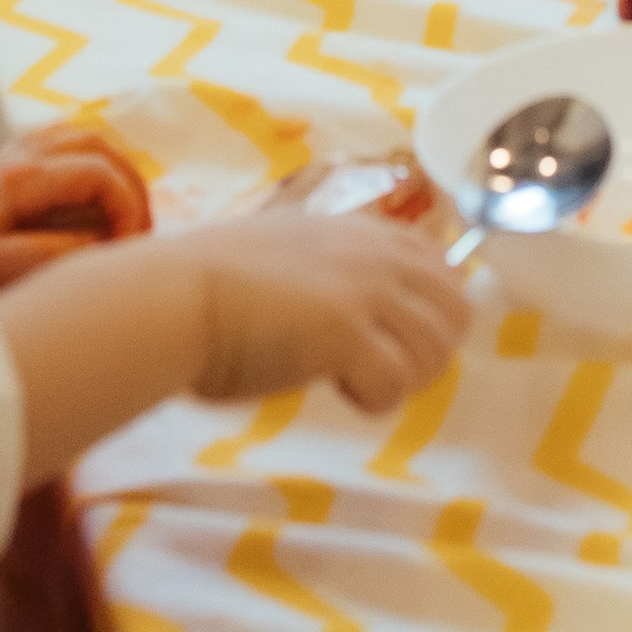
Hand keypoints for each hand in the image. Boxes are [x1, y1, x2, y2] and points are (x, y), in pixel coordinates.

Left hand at [0, 120, 154, 290]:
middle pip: (96, 142)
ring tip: (123, 213)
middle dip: (130, 182)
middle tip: (139, 231)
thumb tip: (106, 241)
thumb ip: (56, 252)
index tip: (127, 252)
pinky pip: (55, 147)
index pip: (101, 173)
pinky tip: (85, 197)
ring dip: (111, 168)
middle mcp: (19, 154)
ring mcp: (7, 156)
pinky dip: (85, 163)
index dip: (129, 208)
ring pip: (77, 137)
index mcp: (23, 176)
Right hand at [191, 207, 471, 411]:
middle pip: (456, 310)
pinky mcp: (347, 333)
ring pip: (438, 347)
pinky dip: (375, 399)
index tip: (396, 336)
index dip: (432, 308)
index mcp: (361, 232)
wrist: (175, 298)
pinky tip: (339, 390)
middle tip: (382, 369)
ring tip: (359, 381)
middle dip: (430, 350)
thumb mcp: (287, 251)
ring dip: (407, 377)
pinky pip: (397, 382)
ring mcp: (364, 291)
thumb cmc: (212, 284)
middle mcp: (374, 254)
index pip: (441, 264)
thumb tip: (354, 305)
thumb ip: (330, 266)